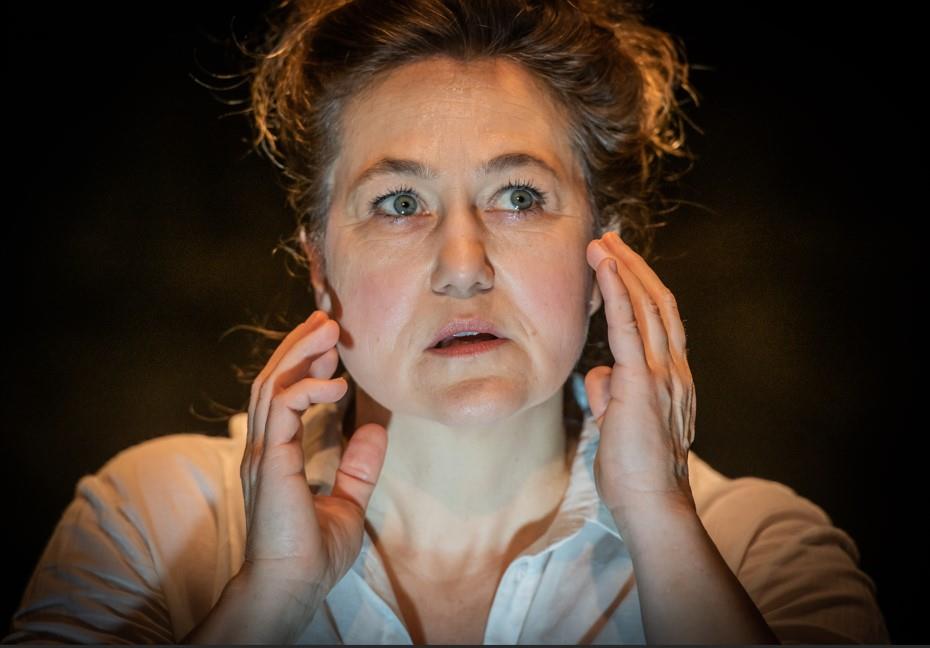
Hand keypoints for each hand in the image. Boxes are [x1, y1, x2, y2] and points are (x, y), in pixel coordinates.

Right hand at [240, 310, 387, 611]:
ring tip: (327, 329)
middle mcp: (264, 447)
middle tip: (326, 319)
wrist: (291, 587)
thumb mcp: (347, 501)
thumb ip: (358, 466)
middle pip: (272, 379)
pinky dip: (307, 387)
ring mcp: (263, 452)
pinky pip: (282, 406)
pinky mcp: (270, 459)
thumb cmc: (312, 554)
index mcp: (277, 455)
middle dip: (299, 346)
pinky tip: (336, 383)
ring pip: (271, 384)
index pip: (283, 395)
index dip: (305, 364)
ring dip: (299, 352)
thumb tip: (377, 430)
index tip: (332, 344)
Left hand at [584, 231, 696, 523]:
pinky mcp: (643, 382)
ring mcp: (662, 374)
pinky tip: (605, 266)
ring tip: (602, 241)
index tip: (619, 264)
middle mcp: (673, 369)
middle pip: (657, 303)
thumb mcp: (620, 426)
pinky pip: (629, 326)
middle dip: (632, 267)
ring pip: (646, 306)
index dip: (640, 289)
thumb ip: (612, 396)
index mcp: (670, 379)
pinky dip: (618, 291)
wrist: (652, 505)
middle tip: (609, 238)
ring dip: (623, 269)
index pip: (658, 321)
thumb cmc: (635, 473)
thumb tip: (599, 376)